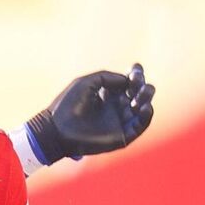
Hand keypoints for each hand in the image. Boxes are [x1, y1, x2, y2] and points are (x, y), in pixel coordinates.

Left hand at [25, 63, 154, 164]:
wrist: (58, 130)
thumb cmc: (68, 105)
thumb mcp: (86, 83)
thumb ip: (107, 77)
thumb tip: (127, 80)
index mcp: (107, 95)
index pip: (127, 83)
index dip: (135, 75)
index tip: (136, 68)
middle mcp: (115, 108)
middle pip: (137, 95)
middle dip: (142, 86)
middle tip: (139, 82)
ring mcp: (119, 122)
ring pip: (141, 109)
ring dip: (146, 98)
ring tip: (143, 92)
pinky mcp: (122, 136)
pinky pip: (140, 126)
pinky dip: (146, 117)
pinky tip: (145, 107)